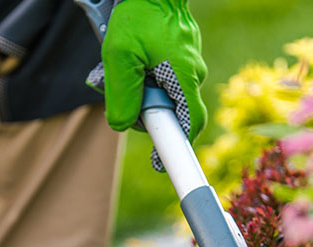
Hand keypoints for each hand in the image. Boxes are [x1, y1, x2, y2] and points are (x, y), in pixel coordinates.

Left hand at [100, 0, 207, 143]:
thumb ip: (121, 94)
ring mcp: (190, 64)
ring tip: (128, 68)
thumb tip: (121, 124)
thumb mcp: (119, 57)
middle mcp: (193, 73)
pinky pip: (166, 78)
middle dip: (147, 110)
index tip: (161, 164)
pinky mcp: (182, 56)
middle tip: (126, 93)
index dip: (176, 149)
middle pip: (172, 111)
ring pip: (166, 94)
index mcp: (184, 78)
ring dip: (144, 90)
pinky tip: (135, 60)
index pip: (190, 124)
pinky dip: (148, 77)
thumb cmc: (138, 16)